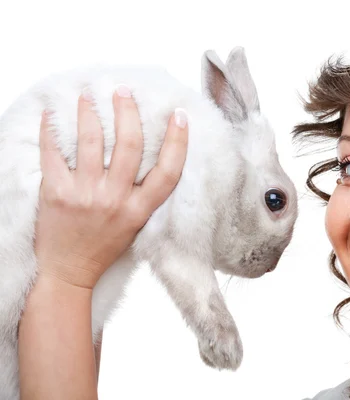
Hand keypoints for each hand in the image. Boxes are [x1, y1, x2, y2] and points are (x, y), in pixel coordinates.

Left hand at [34, 87, 188, 289]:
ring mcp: (85, 195)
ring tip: (87, 95)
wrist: (68, 272)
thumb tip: (145, 154)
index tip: (179, 117)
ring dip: (90, 112)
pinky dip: (51, 130)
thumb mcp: (135, 225)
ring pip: (92, 142)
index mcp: (139, 210)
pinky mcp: (56, 193)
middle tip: (123, 91)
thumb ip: (143, 196)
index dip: (177, 141)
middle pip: (129, 146)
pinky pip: (53, 153)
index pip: (168, 172)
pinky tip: (51, 115)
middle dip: (128, 112)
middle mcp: (115, 200)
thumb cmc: (103, 248)